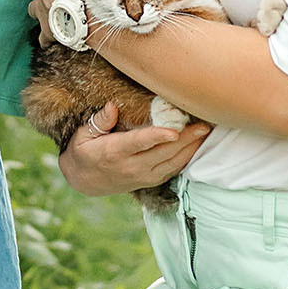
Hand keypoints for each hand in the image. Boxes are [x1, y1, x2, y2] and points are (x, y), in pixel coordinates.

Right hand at [57, 100, 210, 194]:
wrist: (83, 181)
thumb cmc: (83, 151)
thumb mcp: (82, 135)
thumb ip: (99, 121)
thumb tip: (112, 107)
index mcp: (114, 152)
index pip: (139, 143)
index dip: (157, 137)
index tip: (174, 130)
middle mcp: (131, 167)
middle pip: (163, 153)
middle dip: (185, 139)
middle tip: (203, 125)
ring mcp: (142, 176)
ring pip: (171, 163)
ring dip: (190, 149)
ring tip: (205, 133)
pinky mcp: (148, 181)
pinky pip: (171, 171)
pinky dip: (185, 159)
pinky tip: (196, 147)